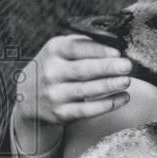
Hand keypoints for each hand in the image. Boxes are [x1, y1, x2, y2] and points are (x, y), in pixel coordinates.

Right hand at [14, 34, 133, 151]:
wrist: (29, 96)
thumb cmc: (54, 68)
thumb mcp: (60, 50)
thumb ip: (83, 45)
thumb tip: (115, 45)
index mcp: (53, 50)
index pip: (77, 48)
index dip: (99, 50)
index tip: (118, 52)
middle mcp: (51, 72)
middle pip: (82, 70)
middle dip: (107, 68)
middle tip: (127, 66)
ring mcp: (55, 94)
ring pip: (86, 90)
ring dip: (109, 86)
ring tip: (126, 81)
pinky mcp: (61, 113)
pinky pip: (87, 110)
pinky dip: (108, 104)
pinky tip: (123, 97)